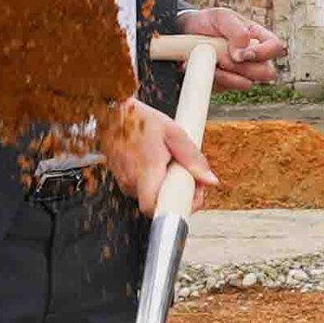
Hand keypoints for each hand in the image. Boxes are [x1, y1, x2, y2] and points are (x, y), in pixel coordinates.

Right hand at [100, 98, 216, 212]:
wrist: (112, 112)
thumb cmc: (140, 119)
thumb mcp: (174, 132)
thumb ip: (192, 158)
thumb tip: (210, 180)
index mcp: (147, 171)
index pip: (156, 209)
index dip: (177, 209)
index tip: (192, 197)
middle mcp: (132, 181)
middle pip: (159, 203)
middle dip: (178, 194)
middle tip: (190, 176)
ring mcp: (124, 181)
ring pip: (151, 196)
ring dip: (166, 186)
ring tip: (172, 164)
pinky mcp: (121, 179)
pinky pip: (142, 188)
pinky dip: (155, 181)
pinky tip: (159, 164)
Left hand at [182, 5, 287, 78]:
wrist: (185, 32)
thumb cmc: (208, 21)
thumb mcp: (222, 16)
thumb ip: (236, 31)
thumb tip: (242, 53)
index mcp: (259, 39)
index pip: (276, 48)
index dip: (264, 53)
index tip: (242, 54)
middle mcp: (254, 58)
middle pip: (266, 72)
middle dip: (243, 67)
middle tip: (223, 58)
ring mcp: (240, 73)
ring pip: (246, 84)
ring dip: (226, 74)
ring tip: (210, 60)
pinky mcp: (225, 84)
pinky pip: (225, 88)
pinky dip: (212, 79)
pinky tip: (200, 66)